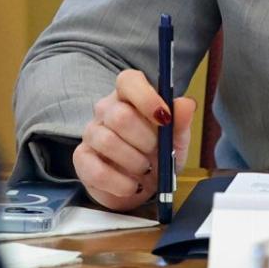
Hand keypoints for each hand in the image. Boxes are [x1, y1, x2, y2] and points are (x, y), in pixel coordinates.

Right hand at [72, 69, 196, 211]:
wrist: (141, 186)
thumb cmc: (157, 156)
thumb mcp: (176, 140)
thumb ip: (180, 122)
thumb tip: (186, 104)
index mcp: (130, 96)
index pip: (129, 81)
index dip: (146, 97)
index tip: (164, 118)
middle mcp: (106, 110)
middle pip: (119, 115)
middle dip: (145, 140)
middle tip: (155, 152)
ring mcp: (91, 133)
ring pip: (108, 142)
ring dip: (134, 162)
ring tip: (145, 170)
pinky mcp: (82, 159)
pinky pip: (96, 171)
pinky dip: (120, 183)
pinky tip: (131, 186)